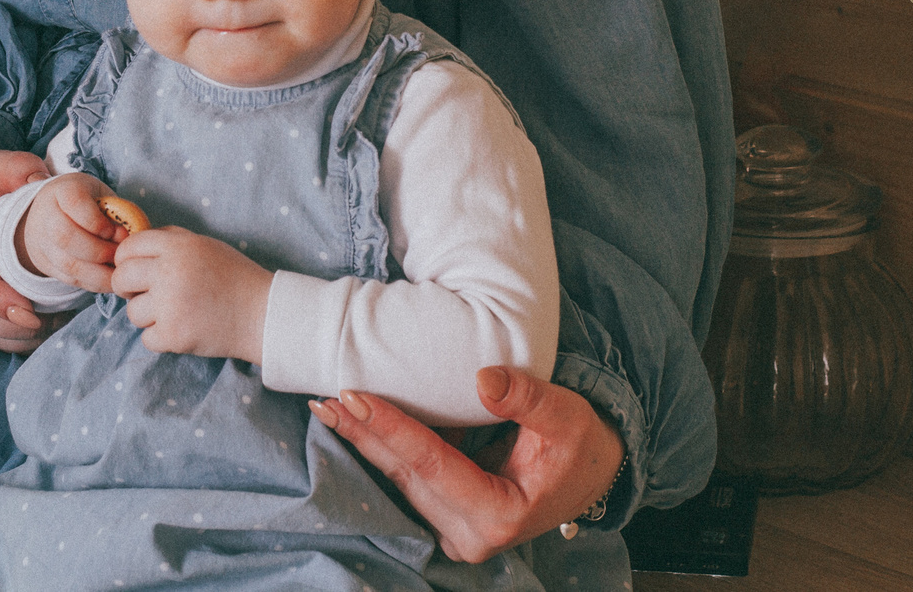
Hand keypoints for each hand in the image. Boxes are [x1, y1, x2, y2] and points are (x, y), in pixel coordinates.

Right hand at [16, 172, 128, 294]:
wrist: (48, 211)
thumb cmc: (85, 202)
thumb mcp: (100, 195)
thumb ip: (117, 211)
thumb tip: (133, 236)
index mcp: (62, 190)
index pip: (74, 203)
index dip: (98, 222)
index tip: (117, 231)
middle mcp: (46, 215)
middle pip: (65, 236)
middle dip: (98, 250)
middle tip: (119, 255)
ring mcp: (42, 241)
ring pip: (67, 263)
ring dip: (98, 273)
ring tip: (119, 273)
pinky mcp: (45, 263)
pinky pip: (69, 278)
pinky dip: (93, 283)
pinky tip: (109, 280)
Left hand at [110, 226, 269, 362]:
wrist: (262, 313)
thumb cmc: (233, 277)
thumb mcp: (204, 245)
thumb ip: (169, 240)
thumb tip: (133, 246)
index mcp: (177, 247)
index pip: (128, 248)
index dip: (126, 260)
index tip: (134, 270)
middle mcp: (169, 272)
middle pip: (121, 278)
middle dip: (126, 288)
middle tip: (142, 294)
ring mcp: (170, 306)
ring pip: (132, 312)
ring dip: (147, 315)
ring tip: (173, 313)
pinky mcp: (174, 335)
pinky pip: (146, 338)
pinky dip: (161, 338)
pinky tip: (181, 329)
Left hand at [308, 367, 621, 562]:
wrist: (590, 474)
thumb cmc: (579, 444)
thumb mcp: (566, 415)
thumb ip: (527, 398)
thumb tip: (484, 379)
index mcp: (500, 514)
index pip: (432, 464)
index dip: (392, 427)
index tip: (354, 395)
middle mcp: (471, 533)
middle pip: (405, 475)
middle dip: (363, 435)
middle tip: (322, 400)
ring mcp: (456, 531)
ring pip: (400, 479)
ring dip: (365, 440)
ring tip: (327, 407)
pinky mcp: (448, 518)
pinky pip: (409, 480)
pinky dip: (384, 447)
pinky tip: (355, 420)